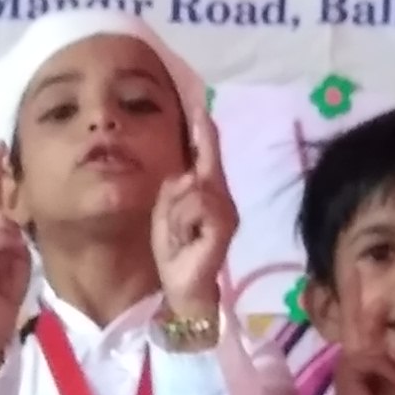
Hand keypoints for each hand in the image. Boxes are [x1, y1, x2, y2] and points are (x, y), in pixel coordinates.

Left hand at [151, 86, 236, 327]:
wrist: (183, 288)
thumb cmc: (176, 251)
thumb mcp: (168, 212)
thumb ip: (176, 188)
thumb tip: (186, 173)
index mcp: (210, 192)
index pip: (208, 155)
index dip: (205, 132)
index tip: (201, 106)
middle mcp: (224, 197)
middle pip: (195, 171)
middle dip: (175, 198)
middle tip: (174, 229)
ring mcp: (227, 211)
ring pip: (193, 187)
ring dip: (175, 213)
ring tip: (179, 236)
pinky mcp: (224, 225)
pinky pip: (196, 204)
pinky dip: (182, 221)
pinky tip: (185, 240)